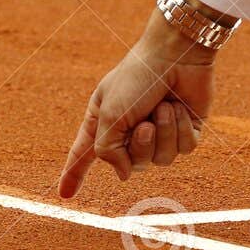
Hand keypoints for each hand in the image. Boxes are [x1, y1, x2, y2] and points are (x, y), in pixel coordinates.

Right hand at [57, 11, 217, 198]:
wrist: (176, 54)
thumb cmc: (137, 78)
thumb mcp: (110, 114)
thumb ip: (108, 150)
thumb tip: (124, 175)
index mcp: (105, 120)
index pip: (85, 153)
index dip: (74, 174)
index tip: (64, 195)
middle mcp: (131, 128)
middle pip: (133, 165)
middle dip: (141, 146)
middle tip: (145, 122)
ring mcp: (160, 130)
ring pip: (162, 160)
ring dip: (163, 133)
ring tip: (164, 106)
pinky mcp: (186, 128)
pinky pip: (184, 149)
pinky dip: (180, 130)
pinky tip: (179, 107)